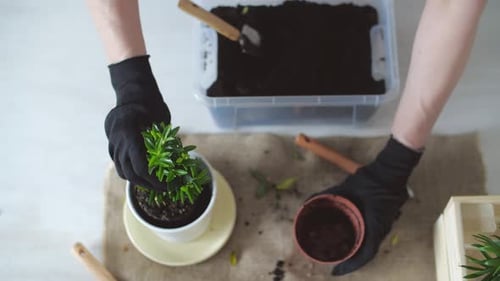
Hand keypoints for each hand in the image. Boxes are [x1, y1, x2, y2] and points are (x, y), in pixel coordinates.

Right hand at [104, 55, 170, 190]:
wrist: (132, 92)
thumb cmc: (151, 104)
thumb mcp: (161, 121)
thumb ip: (166, 142)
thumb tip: (179, 163)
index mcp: (129, 134)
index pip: (140, 167)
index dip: (155, 180)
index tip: (169, 185)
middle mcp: (118, 141)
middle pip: (131, 174)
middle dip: (149, 185)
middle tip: (166, 189)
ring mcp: (112, 144)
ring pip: (123, 171)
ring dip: (140, 182)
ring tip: (156, 185)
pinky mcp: (112, 146)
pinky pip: (119, 165)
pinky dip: (132, 174)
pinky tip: (146, 177)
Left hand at [312, 137, 421, 274]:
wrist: (390, 171)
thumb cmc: (369, 181)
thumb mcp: (344, 188)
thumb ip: (325, 195)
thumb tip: (306, 203)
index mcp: (375, 225)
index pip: (366, 255)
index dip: (351, 266)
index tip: (336, 271)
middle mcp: (382, 229)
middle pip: (367, 252)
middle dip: (352, 261)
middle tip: (336, 264)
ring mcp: (385, 225)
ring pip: (371, 245)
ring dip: (358, 253)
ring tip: (343, 256)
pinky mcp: (385, 220)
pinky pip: (374, 237)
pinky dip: (363, 243)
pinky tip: (354, 242)